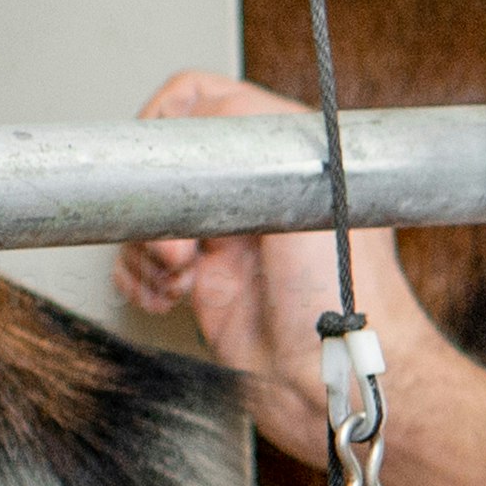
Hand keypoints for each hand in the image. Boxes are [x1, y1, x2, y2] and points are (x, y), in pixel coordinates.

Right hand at [116, 70, 455, 465]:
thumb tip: (195, 109)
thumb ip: (247, 143)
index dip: (173, 125)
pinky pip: (146, 265)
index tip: (162, 164)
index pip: (209, 102)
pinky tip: (166, 297)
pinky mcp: (209, 285)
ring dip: (147, 247)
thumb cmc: (344, 301)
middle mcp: (255, 196)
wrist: (332, 384)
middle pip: (169, 166)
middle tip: (182, 244)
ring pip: (151, 218)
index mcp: (287, 157)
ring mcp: (229, 242)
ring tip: (180, 276)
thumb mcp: (301, 195)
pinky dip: (140, 279)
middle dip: (159, 203)